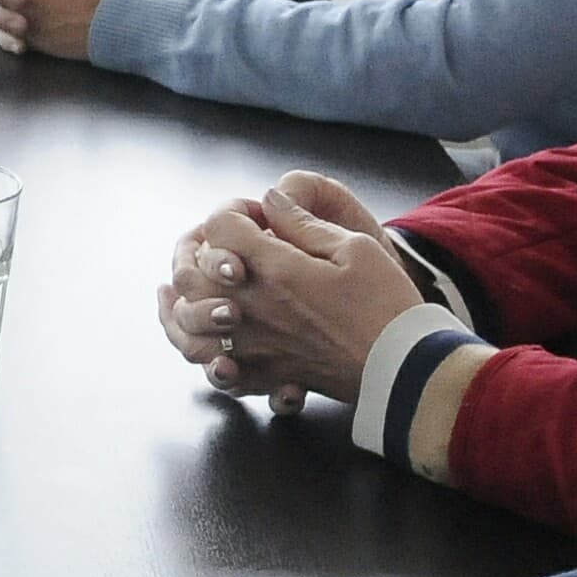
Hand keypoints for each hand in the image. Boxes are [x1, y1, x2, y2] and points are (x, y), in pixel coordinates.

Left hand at [173, 173, 432, 415]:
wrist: (405, 368)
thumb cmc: (387, 304)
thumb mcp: (354, 246)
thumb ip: (303, 222)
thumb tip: (269, 200)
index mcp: (274, 269)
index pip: (222, 228)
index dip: (232, 211)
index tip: (254, 212)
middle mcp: (253, 309)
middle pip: (191, 276)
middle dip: (190, 252)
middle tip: (205, 244)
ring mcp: (255, 346)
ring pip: (189, 329)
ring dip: (176, 307)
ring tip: (170, 293)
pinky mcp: (267, 376)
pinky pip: (217, 371)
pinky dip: (199, 355)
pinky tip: (198, 345)